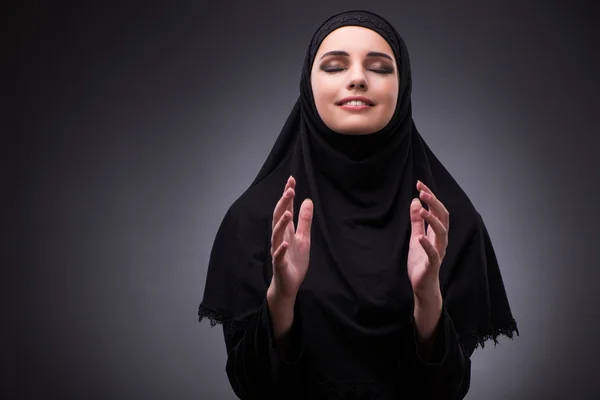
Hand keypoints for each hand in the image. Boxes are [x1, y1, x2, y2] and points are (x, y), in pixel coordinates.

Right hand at [269, 176, 313, 299]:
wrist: (288, 284)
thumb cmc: (295, 260)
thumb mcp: (304, 238)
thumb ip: (304, 220)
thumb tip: (308, 200)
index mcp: (286, 230)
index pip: (285, 209)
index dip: (287, 195)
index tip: (291, 181)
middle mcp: (279, 238)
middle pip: (279, 218)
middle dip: (283, 204)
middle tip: (290, 190)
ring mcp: (278, 250)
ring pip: (276, 235)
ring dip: (281, 224)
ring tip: (288, 213)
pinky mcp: (279, 264)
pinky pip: (278, 256)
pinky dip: (281, 249)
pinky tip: (285, 243)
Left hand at [407, 180, 448, 298]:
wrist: (423, 286)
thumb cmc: (421, 262)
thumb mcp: (415, 237)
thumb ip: (416, 221)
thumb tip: (415, 201)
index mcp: (437, 233)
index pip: (437, 210)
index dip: (430, 196)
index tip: (419, 184)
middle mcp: (441, 240)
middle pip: (443, 217)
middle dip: (434, 203)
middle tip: (422, 191)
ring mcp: (438, 252)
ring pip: (442, 233)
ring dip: (432, 220)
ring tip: (422, 210)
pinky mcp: (432, 265)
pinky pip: (434, 254)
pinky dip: (427, 245)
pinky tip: (420, 238)